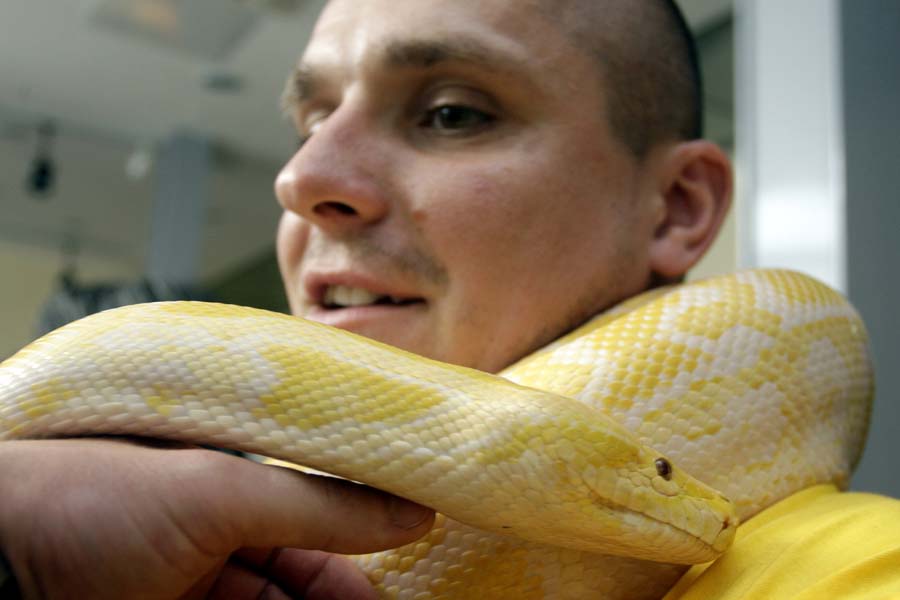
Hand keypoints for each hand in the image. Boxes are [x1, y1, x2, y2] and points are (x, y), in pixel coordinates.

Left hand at [0, 439, 434, 598]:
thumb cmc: (92, 499)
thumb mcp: (217, 491)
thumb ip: (319, 505)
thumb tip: (411, 509)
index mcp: (226, 480)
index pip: (316, 515)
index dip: (365, 538)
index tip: (416, 549)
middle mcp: (213, 534)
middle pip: (304, 573)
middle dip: (349, 592)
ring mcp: (191, 586)